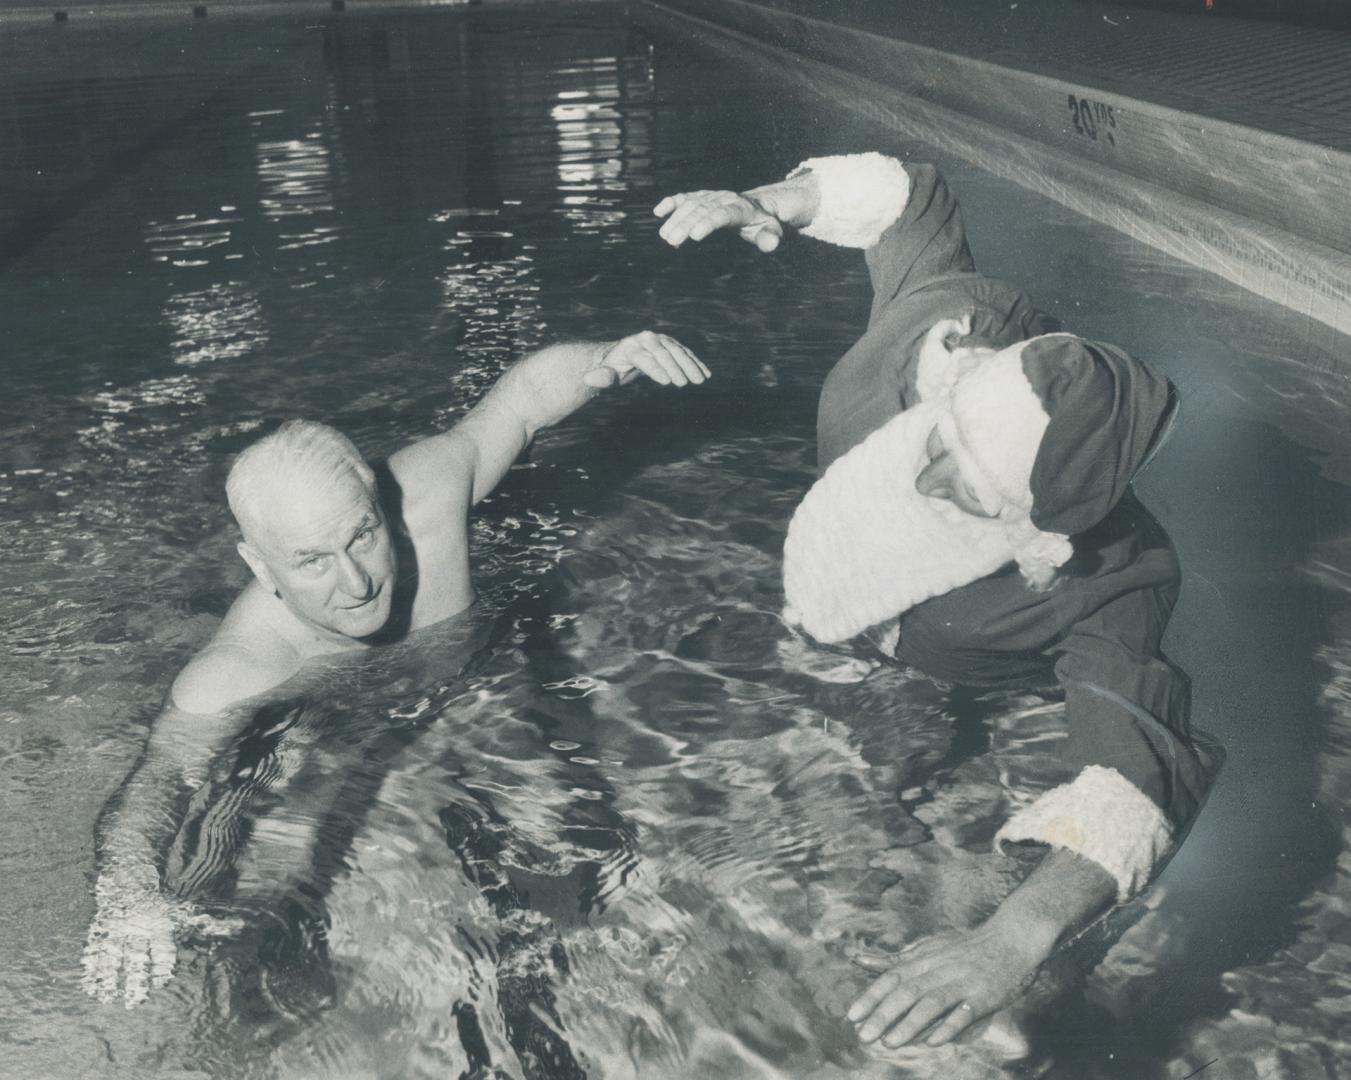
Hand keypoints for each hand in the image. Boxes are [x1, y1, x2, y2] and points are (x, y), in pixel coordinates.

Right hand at [82, 869, 242, 1007]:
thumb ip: (209, 924)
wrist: (128, 880)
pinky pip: (93, 951)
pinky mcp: (99, 931)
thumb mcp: (184, 912)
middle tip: (136, 1002)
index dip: (162, 964)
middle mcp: (137, 927)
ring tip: (108, 1000)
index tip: (162, 982)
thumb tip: (240, 926)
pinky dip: (90, 970)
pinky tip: (90, 989)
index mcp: (159, 925)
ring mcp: (116, 930)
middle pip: (136, 956)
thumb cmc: (160, 905)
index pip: (162, 947)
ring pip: (112, 955)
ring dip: (109, 978)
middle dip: (135, 978)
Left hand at [583, 331, 709, 389]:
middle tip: (686, 384)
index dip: (656, 369)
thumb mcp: (606, 375)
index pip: (645, 357)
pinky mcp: (670, 345)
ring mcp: (661, 340)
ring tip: (701, 380)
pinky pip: (685, 353)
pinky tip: (706, 374)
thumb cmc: (613, 369)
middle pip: (664, 352)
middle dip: (676, 368)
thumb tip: (588, 378)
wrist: (622, 356)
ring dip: (691, 365)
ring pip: (678, 351)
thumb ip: (601, 377)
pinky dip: (696, 362)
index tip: (668, 383)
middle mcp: (647, 339)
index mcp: (631, 346)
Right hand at [654, 190, 784, 251]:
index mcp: (740, 209)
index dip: (708, 223)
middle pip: (702, 210)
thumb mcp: (771, 232)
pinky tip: (658, 212)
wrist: (756, 206)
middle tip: (672, 241)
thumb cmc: (763, 224)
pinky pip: (685, 197)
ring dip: (675, 218)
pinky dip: (671, 202)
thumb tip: (771, 245)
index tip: (695, 235)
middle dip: (685, 224)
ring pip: (691, 204)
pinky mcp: (701, 197)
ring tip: (665, 236)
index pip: (722, 215)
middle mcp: (723, 199)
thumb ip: (770, 238)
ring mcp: (711, 197)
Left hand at [847, 921, 1049, 1047]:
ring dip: (909, 1024)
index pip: (891, 978)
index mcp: (924, 959)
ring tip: (889, 1042)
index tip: (852, 1016)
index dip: (871, 997)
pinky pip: (964, 1012)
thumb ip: (896, 959)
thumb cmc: (966, 947)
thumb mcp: (928, 948)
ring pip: (931, 1003)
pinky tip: (934, 1041)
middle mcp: (939, 969)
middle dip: (883, 1015)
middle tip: (864, 1036)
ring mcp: (962, 982)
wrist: (1011, 938)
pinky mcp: (984, 996)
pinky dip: (948, 1026)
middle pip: (907, 992)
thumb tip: (859, 959)